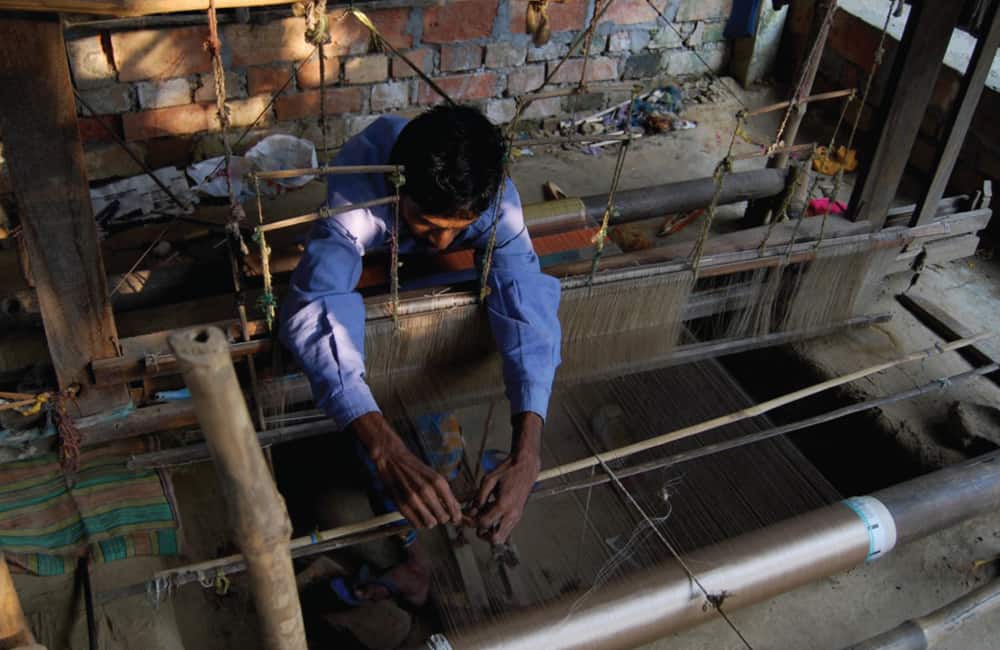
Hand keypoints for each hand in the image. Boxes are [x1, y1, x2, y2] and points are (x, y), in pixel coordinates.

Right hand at [351, 412, 462, 528]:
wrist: (393, 459)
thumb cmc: (416, 469)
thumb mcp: (435, 476)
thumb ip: (446, 493)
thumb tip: (457, 508)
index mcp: (438, 482)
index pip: (453, 507)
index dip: (456, 516)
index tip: (455, 519)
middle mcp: (426, 491)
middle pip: (443, 518)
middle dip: (443, 518)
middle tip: (440, 514)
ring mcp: (413, 499)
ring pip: (430, 523)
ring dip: (431, 521)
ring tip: (429, 515)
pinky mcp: (402, 505)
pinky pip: (416, 524)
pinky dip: (419, 522)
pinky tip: (419, 515)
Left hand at [473, 412, 542, 543]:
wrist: (525, 466)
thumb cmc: (507, 471)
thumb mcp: (488, 480)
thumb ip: (479, 497)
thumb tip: (472, 511)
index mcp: (503, 505)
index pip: (483, 524)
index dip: (471, 522)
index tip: (464, 517)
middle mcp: (512, 514)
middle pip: (495, 539)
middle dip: (482, 533)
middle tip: (475, 521)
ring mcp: (517, 516)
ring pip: (502, 537)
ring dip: (490, 531)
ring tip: (483, 516)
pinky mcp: (518, 515)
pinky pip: (506, 529)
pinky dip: (497, 526)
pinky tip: (491, 513)